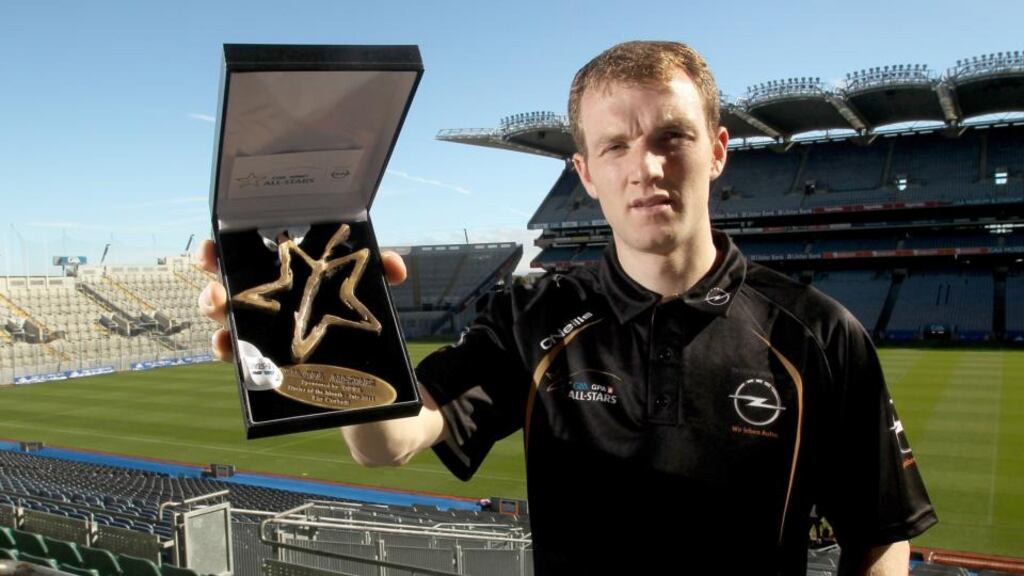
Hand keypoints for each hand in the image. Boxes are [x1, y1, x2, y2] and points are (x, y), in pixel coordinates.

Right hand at [196, 239, 407, 361]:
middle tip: (216, 278)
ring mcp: (264, 338)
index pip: (245, 259)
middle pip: (227, 288)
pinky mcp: (268, 370)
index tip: (215, 243)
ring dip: (215, 310)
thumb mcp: (371, 299)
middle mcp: (267, 308)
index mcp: (285, 281)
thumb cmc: (358, 329)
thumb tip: (393, 267)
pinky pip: (239, 360)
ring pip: (225, 321)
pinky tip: (231, 345)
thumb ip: (381, 275)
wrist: (372, 393)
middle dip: (212, 278)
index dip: (223, 250)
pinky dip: (230, 350)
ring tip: (221, 305)